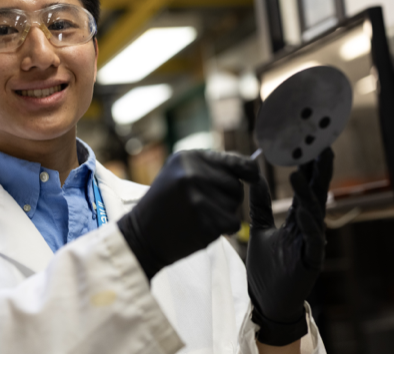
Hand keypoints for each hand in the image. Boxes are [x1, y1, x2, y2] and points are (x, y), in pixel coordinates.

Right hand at [117, 150, 257, 280]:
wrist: (140, 236)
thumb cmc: (165, 203)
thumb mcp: (179, 172)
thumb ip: (211, 166)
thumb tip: (253, 165)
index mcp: (189, 158)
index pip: (236, 161)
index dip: (249, 170)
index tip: (254, 176)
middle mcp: (194, 174)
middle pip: (237, 185)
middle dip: (228, 196)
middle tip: (202, 205)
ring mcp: (198, 198)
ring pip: (235, 204)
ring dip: (224, 212)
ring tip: (198, 215)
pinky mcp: (204, 222)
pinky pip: (232, 223)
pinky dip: (223, 228)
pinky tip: (202, 228)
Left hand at [246, 148, 333, 346]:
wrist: (266, 301)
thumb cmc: (266, 269)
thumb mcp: (259, 229)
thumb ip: (261, 206)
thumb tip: (255, 178)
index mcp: (297, 219)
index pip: (306, 187)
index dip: (309, 166)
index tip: (311, 143)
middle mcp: (308, 227)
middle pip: (316, 193)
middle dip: (320, 170)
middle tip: (323, 146)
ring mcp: (312, 243)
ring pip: (314, 212)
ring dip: (308, 193)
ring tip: (299, 172)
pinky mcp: (311, 260)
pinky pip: (312, 239)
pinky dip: (308, 224)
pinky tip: (303, 212)